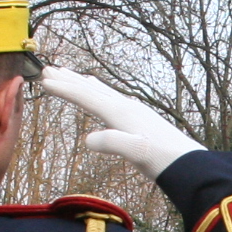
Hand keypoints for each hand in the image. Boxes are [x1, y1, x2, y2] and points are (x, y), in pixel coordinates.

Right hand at [36, 65, 202, 178]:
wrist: (188, 164)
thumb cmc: (162, 159)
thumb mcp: (135, 152)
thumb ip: (113, 143)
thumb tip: (88, 139)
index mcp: (120, 113)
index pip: (86, 96)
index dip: (64, 88)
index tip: (43, 79)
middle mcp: (126, 107)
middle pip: (92, 89)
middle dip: (69, 79)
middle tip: (48, 68)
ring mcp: (135, 112)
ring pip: (103, 92)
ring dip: (84, 84)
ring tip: (72, 75)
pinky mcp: (141, 120)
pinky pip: (114, 100)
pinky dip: (102, 94)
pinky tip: (105, 97)